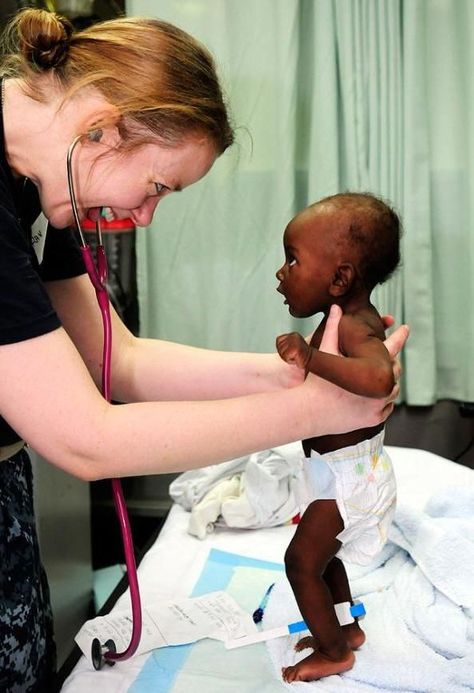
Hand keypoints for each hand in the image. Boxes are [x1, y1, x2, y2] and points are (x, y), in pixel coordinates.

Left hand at [276, 332, 310, 369]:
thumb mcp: (293, 346)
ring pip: (281, 353)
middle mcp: (293, 336)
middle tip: (294, 355)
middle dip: (284, 354)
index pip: (278, 340)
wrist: (312, 361)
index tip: (290, 351)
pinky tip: (296, 359)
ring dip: (287, 358)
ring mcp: (294, 342)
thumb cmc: (302, 356)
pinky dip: (290, 361)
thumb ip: (285, 344)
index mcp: (293, 334)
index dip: (281, 348)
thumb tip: (277, 344)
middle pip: (279, 347)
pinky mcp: (295, 348)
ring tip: (295, 357)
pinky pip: (285, 357)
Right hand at [303, 305, 408, 432]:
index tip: (405, 328)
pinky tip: (375, 395)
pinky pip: (387, 407)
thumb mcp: (324, 352)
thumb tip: (335, 307)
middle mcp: (377, 387)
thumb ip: (332, 328)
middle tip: (385, 360)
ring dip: (388, 383)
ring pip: (393, 390)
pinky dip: (383, 400)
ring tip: (378, 378)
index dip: (399, 336)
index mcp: (369, 368)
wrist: (308, 412)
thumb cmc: (315, 381)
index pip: (391, 347)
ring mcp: (377, 404)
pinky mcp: (374, 419)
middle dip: (390, 364)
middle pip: (395, 370)